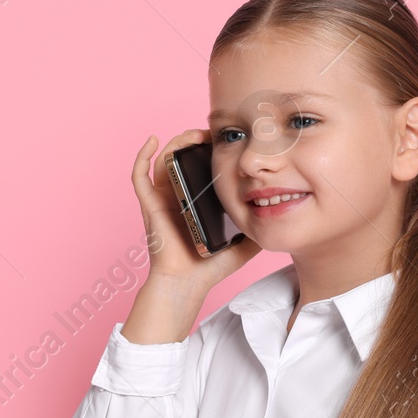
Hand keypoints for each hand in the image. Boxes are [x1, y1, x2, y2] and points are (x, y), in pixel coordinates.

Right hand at [132, 130, 259, 291]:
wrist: (188, 284)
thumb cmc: (210, 267)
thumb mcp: (244, 242)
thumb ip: (258, 227)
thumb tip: (278, 214)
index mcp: (197, 201)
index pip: (201, 167)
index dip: (209, 149)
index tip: (223, 141)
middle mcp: (178, 196)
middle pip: (182, 157)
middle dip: (194, 140)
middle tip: (210, 134)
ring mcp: (162, 199)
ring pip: (164, 160)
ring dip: (176, 142)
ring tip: (193, 135)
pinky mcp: (150, 205)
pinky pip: (140, 175)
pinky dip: (143, 154)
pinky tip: (153, 139)